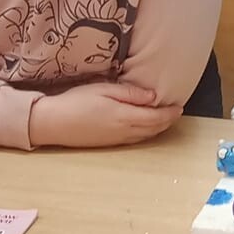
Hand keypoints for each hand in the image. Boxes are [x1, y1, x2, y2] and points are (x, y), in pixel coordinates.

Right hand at [35, 80, 184, 147]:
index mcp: (124, 116)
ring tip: (165, 119)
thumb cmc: (76, 102)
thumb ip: (130, 94)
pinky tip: (145, 127)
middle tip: (176, 112)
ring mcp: (116, 140)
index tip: (180, 106)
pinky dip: (145, 133)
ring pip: (144, 136)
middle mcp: (124, 131)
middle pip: (153, 129)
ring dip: (158, 128)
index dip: (170, 113)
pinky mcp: (108, 143)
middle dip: (167, 121)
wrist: (53, 123)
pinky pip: (134, 139)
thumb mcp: (103, 90)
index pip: (155, 117)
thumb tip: (152, 97)